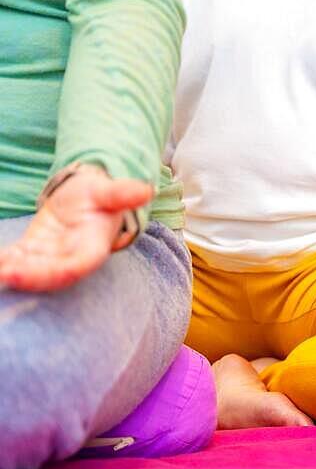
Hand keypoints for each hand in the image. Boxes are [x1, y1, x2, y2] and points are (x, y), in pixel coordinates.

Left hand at [0, 168, 151, 291]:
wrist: (87, 198)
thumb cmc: (100, 195)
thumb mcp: (108, 190)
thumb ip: (123, 193)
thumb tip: (148, 190)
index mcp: (94, 246)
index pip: (78, 265)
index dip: (56, 272)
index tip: (33, 270)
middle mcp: (73, 257)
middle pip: (52, 274)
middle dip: (29, 278)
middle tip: (4, 274)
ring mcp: (53, 257)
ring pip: (33, 271)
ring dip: (13, 274)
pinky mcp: (35, 251)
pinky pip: (18, 261)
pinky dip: (5, 262)